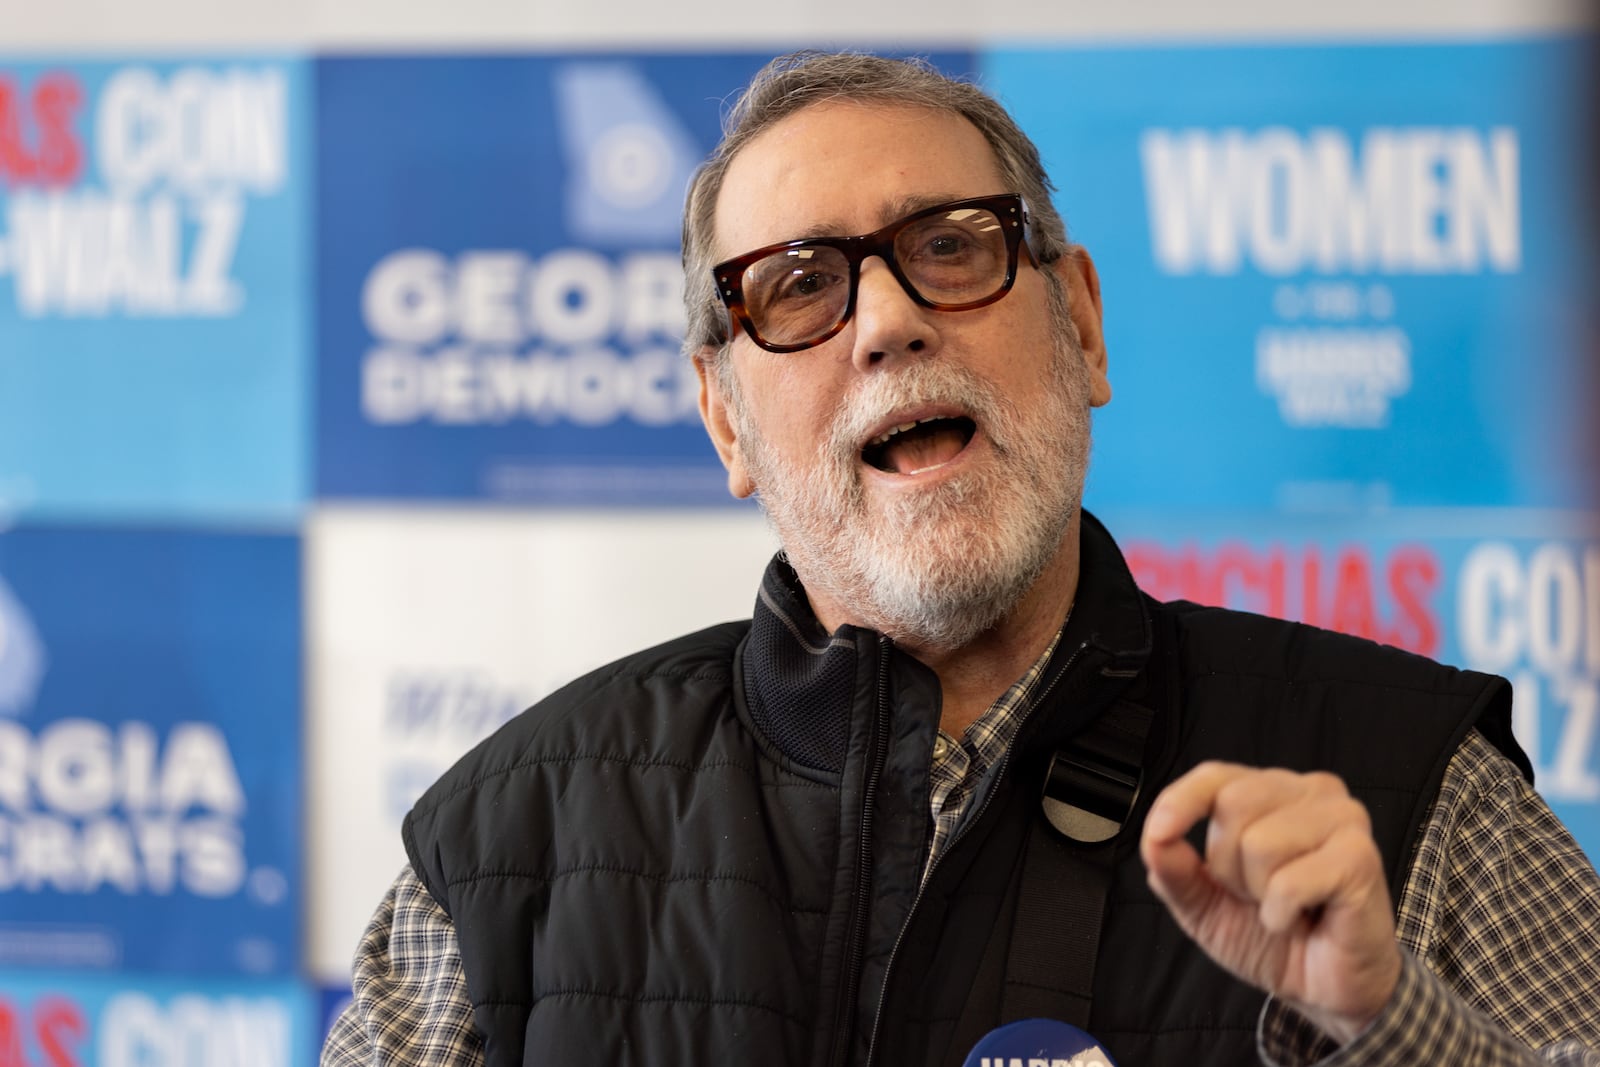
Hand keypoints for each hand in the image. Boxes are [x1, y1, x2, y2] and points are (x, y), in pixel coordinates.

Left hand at [1139, 762, 1402, 1044]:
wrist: (1325, 988)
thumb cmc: (1274, 936)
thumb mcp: (1204, 905)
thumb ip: (1174, 870)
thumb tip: (1154, 838)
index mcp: (1271, 792)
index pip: (1215, 775)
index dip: (1180, 801)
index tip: (1160, 833)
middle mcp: (1309, 792)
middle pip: (1233, 805)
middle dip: (1228, 866)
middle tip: (1258, 894)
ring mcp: (1342, 819)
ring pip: (1260, 843)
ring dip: (1259, 893)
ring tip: (1284, 906)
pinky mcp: (1360, 858)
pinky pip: (1290, 882)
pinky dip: (1281, 914)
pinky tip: (1301, 920)